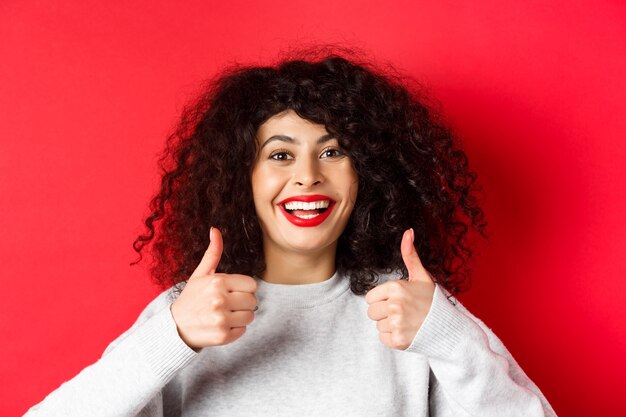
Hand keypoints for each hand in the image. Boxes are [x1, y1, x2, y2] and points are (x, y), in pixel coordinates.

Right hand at [170, 227, 257, 349]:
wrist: (175, 327)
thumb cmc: (191, 298)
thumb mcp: (200, 274)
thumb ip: (213, 253)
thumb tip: (215, 230)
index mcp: (217, 282)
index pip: (252, 285)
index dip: (243, 289)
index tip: (231, 292)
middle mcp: (219, 300)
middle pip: (253, 301)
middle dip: (242, 303)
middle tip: (227, 305)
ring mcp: (221, 319)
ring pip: (250, 316)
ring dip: (240, 317)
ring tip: (224, 315)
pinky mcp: (222, 336)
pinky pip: (243, 331)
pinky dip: (235, 330)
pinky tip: (220, 326)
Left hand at [365, 228, 435, 349]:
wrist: (449, 327)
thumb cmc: (432, 300)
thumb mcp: (421, 276)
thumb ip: (410, 254)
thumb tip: (408, 231)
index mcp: (396, 287)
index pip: (370, 298)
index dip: (382, 300)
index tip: (398, 301)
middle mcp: (395, 305)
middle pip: (371, 312)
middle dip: (384, 313)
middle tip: (403, 312)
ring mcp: (397, 323)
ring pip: (378, 326)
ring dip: (389, 326)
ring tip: (407, 322)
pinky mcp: (398, 340)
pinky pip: (383, 338)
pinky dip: (393, 338)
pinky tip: (407, 332)